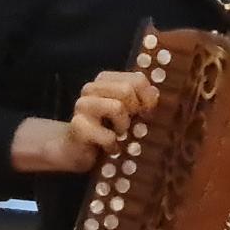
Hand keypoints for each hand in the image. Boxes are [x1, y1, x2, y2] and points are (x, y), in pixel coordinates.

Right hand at [10, 71, 158, 173]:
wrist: (74, 150)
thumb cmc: (106, 128)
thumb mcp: (127, 112)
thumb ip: (141, 99)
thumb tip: (155, 94)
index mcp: (105, 79)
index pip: (137, 79)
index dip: (148, 98)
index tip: (146, 112)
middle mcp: (91, 88)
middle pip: (127, 90)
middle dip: (134, 111)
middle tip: (130, 124)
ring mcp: (82, 105)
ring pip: (117, 107)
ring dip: (123, 127)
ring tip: (118, 135)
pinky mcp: (77, 126)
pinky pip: (108, 135)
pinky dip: (113, 146)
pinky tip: (109, 148)